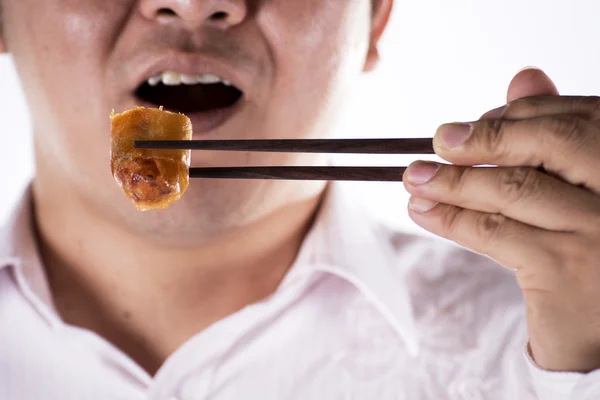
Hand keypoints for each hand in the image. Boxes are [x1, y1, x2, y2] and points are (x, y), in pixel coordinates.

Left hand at [403, 67, 599, 372]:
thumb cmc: (589, 248)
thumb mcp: (578, 187)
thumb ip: (556, 134)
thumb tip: (522, 75)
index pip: (575, 118)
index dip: (516, 114)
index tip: (472, 124)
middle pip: (552, 142)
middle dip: (485, 137)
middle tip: (438, 142)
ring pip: (513, 188)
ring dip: (453, 180)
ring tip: (415, 178)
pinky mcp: (568, 270)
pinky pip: (494, 231)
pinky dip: (450, 217)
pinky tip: (424, 211)